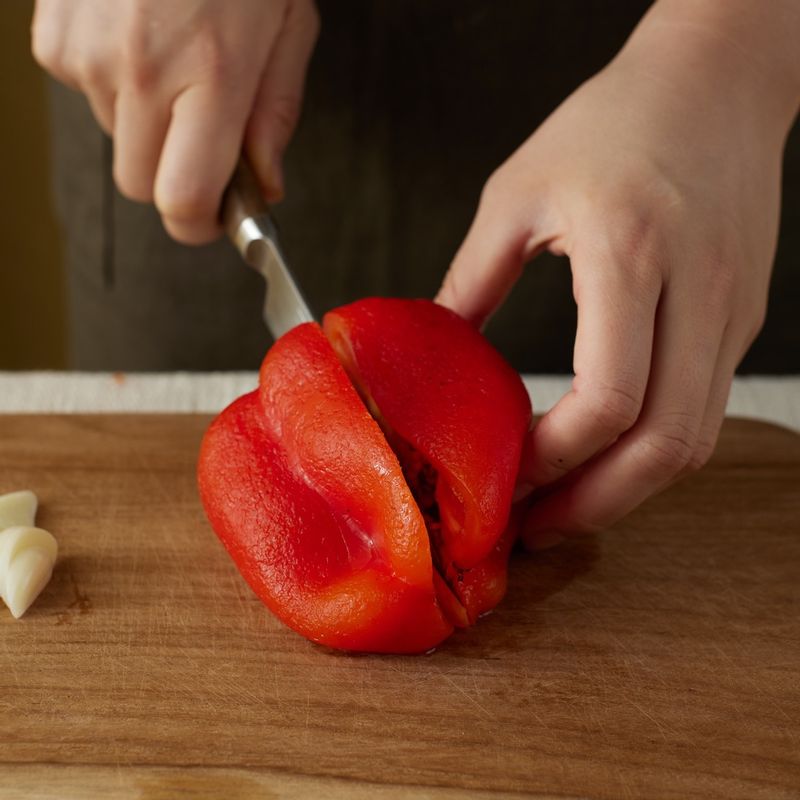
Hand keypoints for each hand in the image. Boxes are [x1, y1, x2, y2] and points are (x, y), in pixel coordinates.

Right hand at [32, 0, 318, 243]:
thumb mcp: (289, 28)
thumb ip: (275, 115)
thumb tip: (265, 185)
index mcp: (210, 78)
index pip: (183, 201)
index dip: (200, 224)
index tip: (216, 216)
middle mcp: (141, 72)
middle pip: (141, 187)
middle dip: (173, 176)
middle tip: (202, 134)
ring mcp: (88, 52)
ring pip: (113, 139)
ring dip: (145, 122)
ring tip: (174, 57)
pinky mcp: (53, 34)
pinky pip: (83, 92)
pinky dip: (112, 82)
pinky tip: (138, 36)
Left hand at [436, 0, 798, 544]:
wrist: (716, 80)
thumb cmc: (613, 120)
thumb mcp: (517, 192)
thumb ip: (473, 279)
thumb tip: (437, 349)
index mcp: (631, 254)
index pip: (610, 398)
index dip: (555, 457)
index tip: (508, 473)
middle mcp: (698, 293)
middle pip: (667, 446)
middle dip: (598, 504)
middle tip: (538, 526)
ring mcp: (732, 312)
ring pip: (696, 440)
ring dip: (629, 489)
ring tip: (567, 504)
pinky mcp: (743, 318)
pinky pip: (704, 409)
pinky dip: (653, 449)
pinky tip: (606, 454)